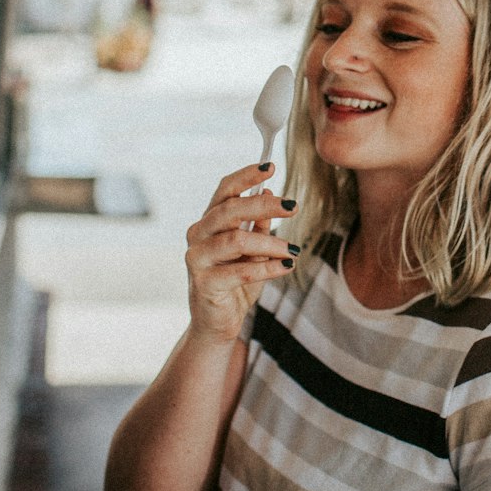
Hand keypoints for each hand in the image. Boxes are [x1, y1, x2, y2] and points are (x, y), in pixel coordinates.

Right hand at [184, 164, 298, 341]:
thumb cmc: (235, 282)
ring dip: (271, 243)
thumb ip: (258, 225)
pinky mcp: (204, 284)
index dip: (246, 176)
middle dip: (265, 205)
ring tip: (294, 250)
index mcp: (209, 221)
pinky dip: (268, 268)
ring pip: (237, 240)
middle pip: (230, 209)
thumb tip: (268, 192)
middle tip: (293, 207)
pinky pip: (240, 271)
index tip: (272, 167)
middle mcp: (198, 235)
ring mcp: (197, 259)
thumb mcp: (253, 250)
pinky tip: (287, 266)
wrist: (216, 323)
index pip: (225, 189)